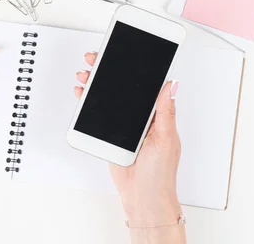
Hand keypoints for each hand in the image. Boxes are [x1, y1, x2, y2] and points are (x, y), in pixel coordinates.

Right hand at [75, 52, 181, 227]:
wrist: (143, 198)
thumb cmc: (160, 174)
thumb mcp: (165, 139)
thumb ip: (165, 112)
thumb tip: (171, 86)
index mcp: (156, 115)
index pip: (143, 85)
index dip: (131, 69)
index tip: (121, 54)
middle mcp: (139, 118)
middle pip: (122, 89)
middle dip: (107, 72)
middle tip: (95, 60)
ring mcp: (124, 127)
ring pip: (107, 100)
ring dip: (95, 86)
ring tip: (85, 76)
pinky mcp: (110, 136)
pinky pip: (97, 116)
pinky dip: (88, 104)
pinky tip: (82, 95)